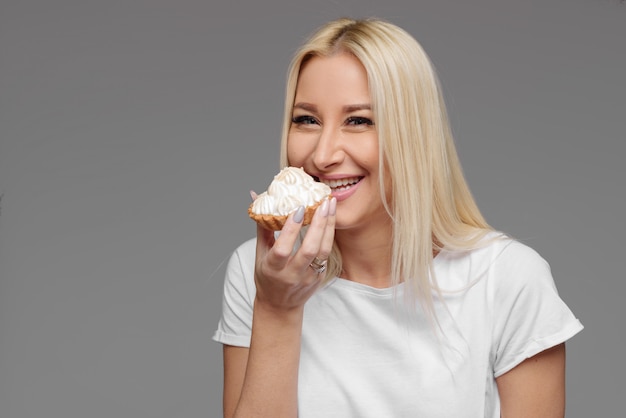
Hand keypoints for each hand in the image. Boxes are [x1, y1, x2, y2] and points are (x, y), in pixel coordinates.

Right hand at [253, 196, 335, 312]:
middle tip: (323, 202)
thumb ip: (262, 227)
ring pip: (323, 251)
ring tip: (331, 205)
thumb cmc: (267, 277)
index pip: (283, 249)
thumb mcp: (260, 254)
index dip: (291, 230)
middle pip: (308, 250)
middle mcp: (291, 275)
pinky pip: (327, 254)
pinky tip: (331, 218)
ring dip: (329, 227)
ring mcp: (308, 277)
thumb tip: (256, 197)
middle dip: (318, 224)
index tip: (299, 209)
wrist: (280, 306)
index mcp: (273, 269)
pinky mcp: (319, 277)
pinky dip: (330, 234)